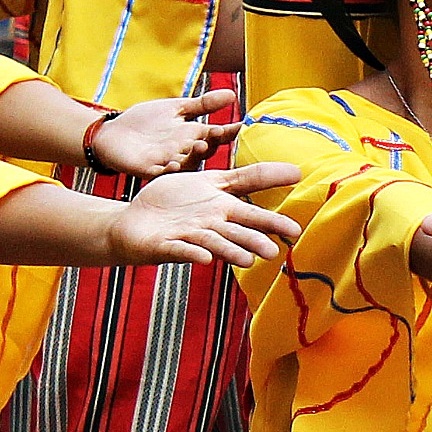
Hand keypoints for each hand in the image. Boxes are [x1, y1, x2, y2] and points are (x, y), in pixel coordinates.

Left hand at [89, 90, 240, 175]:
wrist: (113, 134)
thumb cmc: (145, 122)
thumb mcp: (176, 108)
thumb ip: (203, 104)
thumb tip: (231, 94)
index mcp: (193, 136)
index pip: (217, 135)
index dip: (230, 132)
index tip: (244, 125)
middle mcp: (185, 152)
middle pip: (204, 150)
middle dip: (211, 143)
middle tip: (216, 132)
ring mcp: (169, 162)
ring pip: (186, 163)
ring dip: (192, 157)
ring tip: (198, 146)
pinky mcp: (150, 170)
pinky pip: (162, 173)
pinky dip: (168, 170)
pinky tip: (174, 163)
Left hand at [103, 164, 303, 266]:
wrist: (135, 220)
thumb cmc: (175, 202)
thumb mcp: (212, 181)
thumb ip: (249, 177)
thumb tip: (295, 170)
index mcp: (222, 210)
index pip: (251, 214)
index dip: (272, 222)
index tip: (296, 230)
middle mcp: (210, 226)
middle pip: (236, 233)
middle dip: (254, 241)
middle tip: (275, 252)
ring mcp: (189, 237)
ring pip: (214, 243)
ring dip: (230, 251)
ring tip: (248, 260)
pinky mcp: (166, 245)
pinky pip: (180, 250)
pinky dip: (191, 253)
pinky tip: (204, 258)